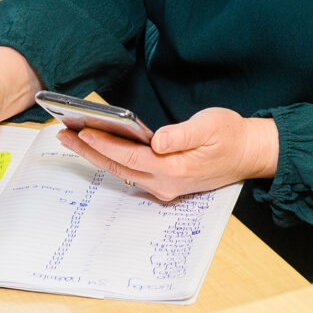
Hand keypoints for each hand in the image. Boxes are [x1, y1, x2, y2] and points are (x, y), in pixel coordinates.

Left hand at [57, 107, 278, 201]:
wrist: (248, 153)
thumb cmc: (230, 135)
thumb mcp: (210, 125)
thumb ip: (182, 134)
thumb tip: (157, 140)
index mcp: (176, 169)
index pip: (131, 156)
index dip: (105, 144)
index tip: (83, 131)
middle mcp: (166, 184)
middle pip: (119, 168)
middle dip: (89, 151)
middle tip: (64, 134)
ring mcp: (165, 187)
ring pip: (122, 172)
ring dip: (97, 156)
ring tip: (74, 137)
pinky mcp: (165, 183)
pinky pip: (132, 172)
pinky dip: (113, 159)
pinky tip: (100, 146)